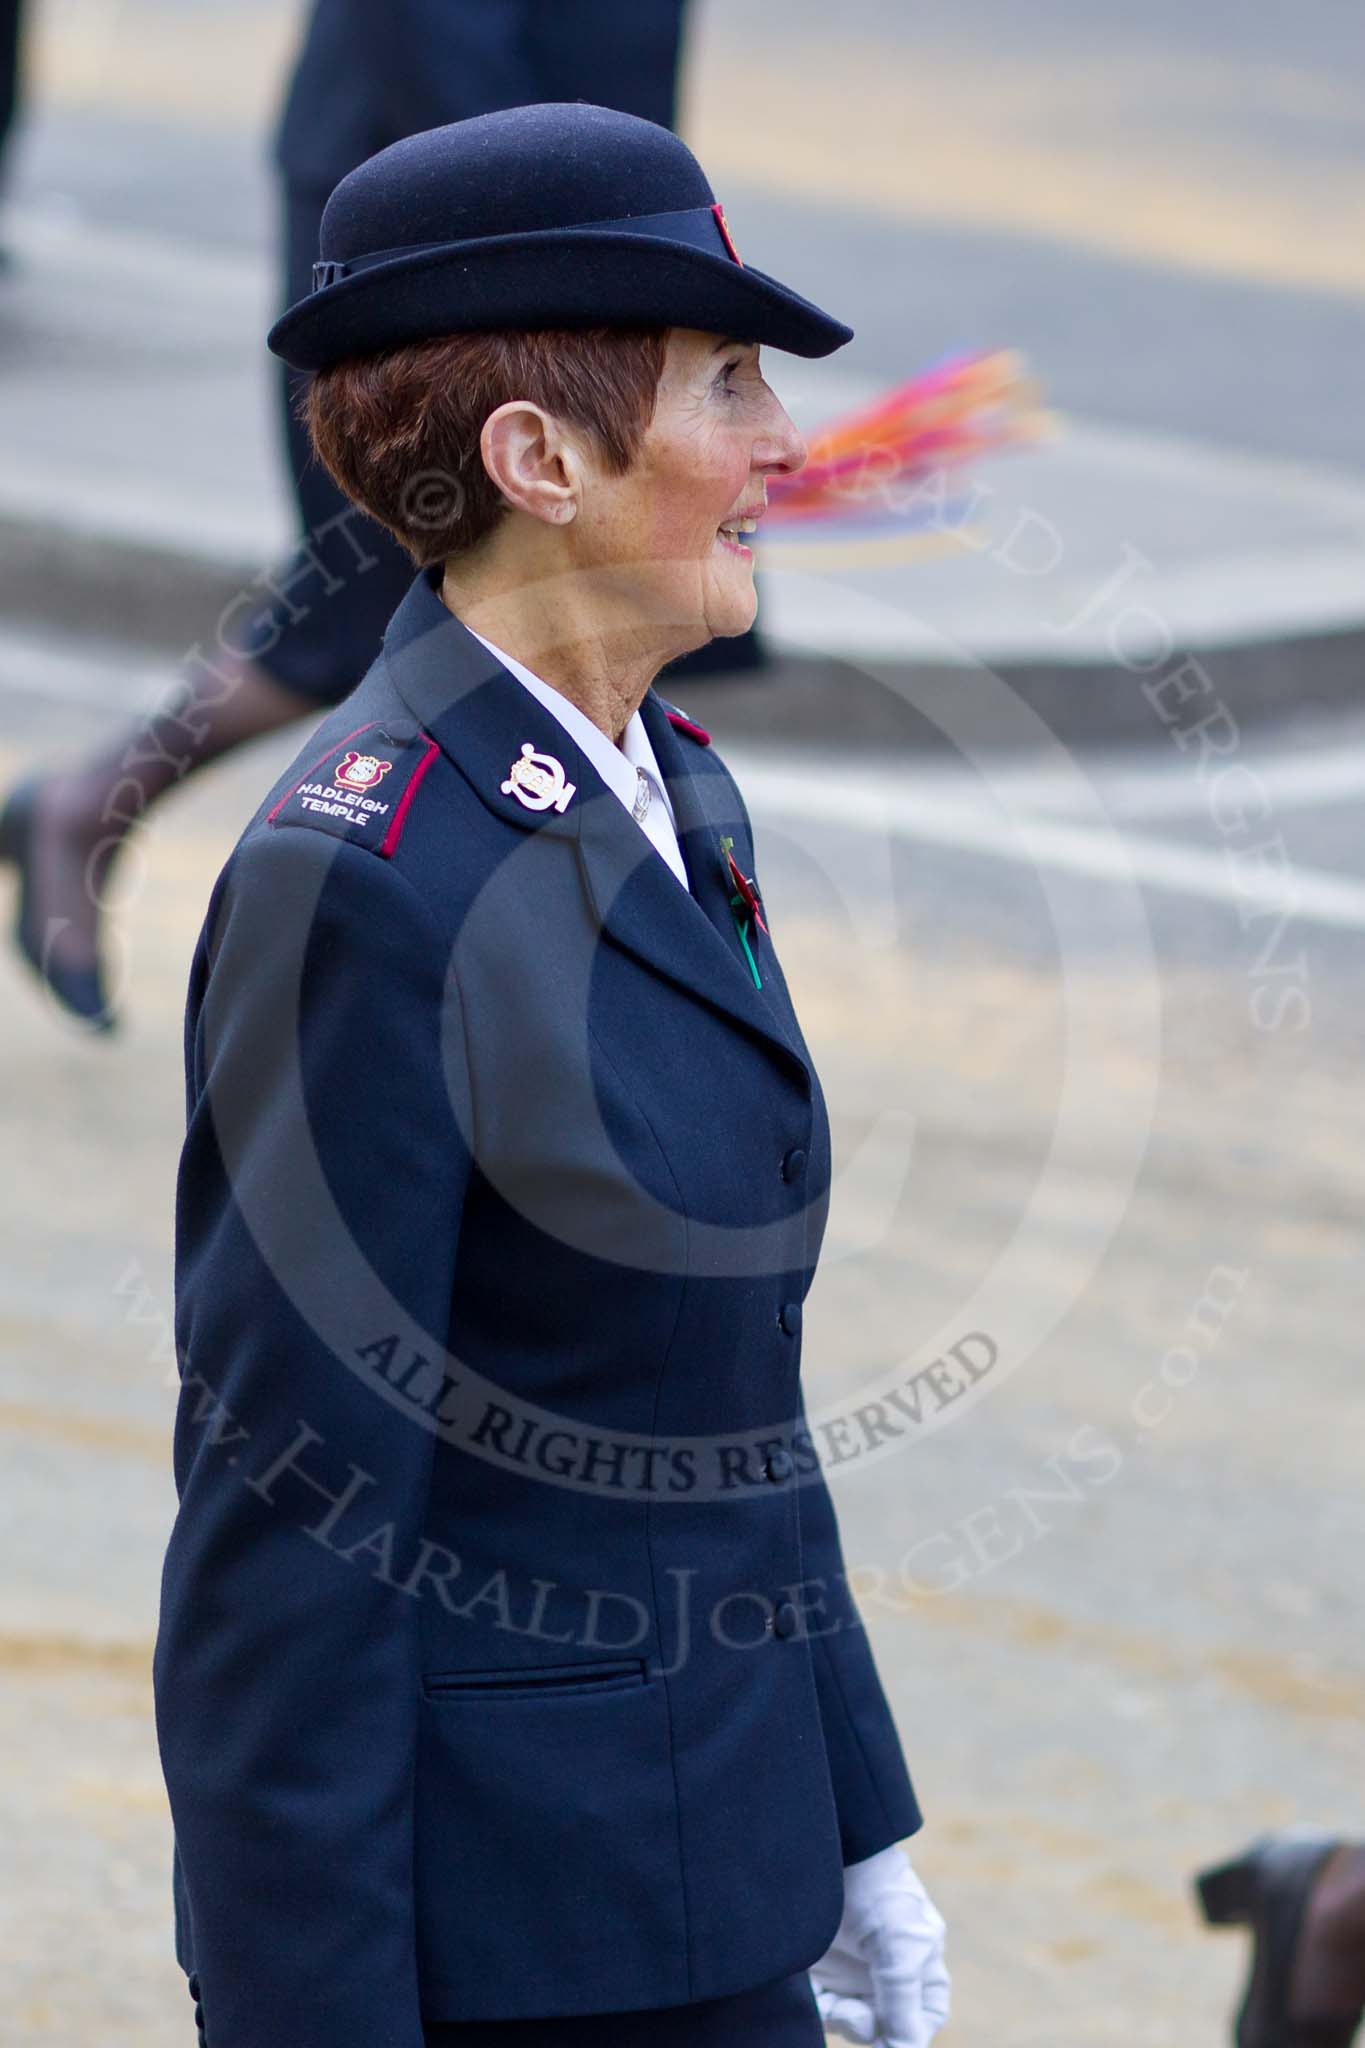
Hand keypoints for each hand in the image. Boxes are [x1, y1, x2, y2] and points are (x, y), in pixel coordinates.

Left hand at [808, 1845, 949, 2047]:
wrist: (831, 1852)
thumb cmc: (881, 1894)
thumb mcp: (902, 1947)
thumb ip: (904, 2002)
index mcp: (919, 1967)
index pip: (923, 2018)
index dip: (910, 2035)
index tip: (891, 2042)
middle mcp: (887, 1975)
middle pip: (885, 2028)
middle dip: (872, 2032)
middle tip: (855, 2016)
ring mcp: (852, 1974)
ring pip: (851, 2023)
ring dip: (845, 2022)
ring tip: (840, 2008)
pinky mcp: (820, 1973)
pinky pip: (821, 2008)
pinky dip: (821, 2009)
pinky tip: (821, 1999)